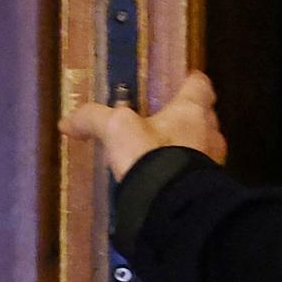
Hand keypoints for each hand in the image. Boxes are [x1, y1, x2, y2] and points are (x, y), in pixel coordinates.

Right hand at [64, 69, 227, 179]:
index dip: (192, 81)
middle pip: (204, 115)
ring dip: (187, 143)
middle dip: (187, 115)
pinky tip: (164, 174)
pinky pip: (197, 169)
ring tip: (161, 148)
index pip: (199, 86)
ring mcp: (214, 159)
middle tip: (166, 117)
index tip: (186, 79)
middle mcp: (210, 131)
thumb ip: (93, 119)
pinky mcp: (209, 184)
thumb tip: (66, 122)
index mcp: (191, 110)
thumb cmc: (151, 154)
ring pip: (203, 143)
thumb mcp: (116, 129)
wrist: (173, 203)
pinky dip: (183, 167)